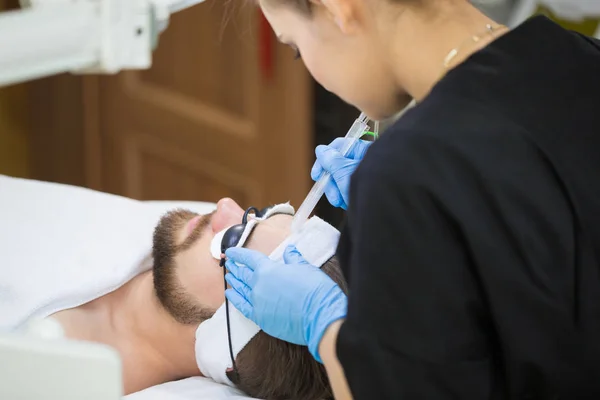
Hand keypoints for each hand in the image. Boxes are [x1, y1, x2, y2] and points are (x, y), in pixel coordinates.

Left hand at [224, 245, 346, 361]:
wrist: (319, 316)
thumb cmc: (314, 289)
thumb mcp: (305, 267)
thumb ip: (293, 259)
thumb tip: (289, 250)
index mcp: (268, 270)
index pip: (249, 258)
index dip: (239, 254)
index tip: (231, 251)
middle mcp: (258, 285)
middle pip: (243, 274)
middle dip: (235, 267)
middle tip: (229, 263)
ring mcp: (257, 303)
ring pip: (240, 290)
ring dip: (233, 282)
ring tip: (229, 277)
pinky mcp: (260, 318)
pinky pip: (242, 307)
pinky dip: (235, 300)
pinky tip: (230, 295)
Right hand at [311, 137, 372, 209]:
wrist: (386, 208)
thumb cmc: (369, 187)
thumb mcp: (344, 172)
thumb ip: (330, 160)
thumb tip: (320, 150)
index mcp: (364, 150)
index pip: (339, 147)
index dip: (324, 160)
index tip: (316, 175)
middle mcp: (365, 161)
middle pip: (338, 166)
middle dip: (331, 183)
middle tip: (332, 195)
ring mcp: (366, 176)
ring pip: (341, 180)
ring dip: (337, 192)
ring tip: (341, 201)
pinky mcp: (366, 190)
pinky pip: (349, 190)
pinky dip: (345, 197)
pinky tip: (347, 204)